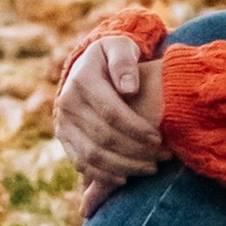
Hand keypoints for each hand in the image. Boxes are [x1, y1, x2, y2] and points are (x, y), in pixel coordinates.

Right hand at [54, 34, 165, 208]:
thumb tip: (129, 89)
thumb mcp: (120, 47)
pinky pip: (81, 163)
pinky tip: (125, 178)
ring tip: (151, 168)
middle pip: (104, 138)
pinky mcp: (63, 138)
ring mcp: (62, 123)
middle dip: (136, 151)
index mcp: (82, 80)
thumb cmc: (113, 57)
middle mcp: (67, 103)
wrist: (87, 67)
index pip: (111, 113)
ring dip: (123, 167)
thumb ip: (125, 62)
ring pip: (92, 155)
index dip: (137, 129)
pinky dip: (103, 175)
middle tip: (163, 156)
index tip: (160, 138)